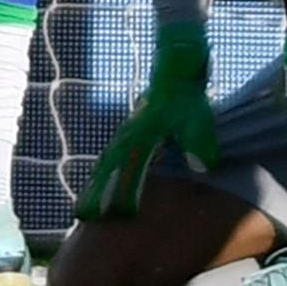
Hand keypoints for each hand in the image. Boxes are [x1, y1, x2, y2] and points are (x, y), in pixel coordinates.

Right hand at [76, 23, 213, 220]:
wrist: (176, 67)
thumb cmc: (186, 95)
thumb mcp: (197, 116)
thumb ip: (198, 141)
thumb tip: (203, 167)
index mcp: (142, 135)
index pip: (129, 169)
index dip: (124, 192)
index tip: (121, 215)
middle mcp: (128, 136)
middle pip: (108, 170)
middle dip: (97, 193)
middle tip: (84, 217)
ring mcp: (125, 134)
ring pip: (105, 164)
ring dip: (95, 185)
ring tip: (83, 210)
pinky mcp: (128, 132)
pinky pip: (109, 157)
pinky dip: (101, 173)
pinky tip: (97, 184)